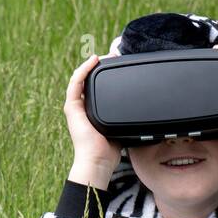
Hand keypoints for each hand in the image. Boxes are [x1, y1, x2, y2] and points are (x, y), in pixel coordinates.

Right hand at [64, 53, 120, 188]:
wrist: (98, 160)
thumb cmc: (110, 150)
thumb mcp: (123, 127)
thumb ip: (128, 116)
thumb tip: (145, 109)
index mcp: (93, 111)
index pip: (98, 88)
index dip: (106, 74)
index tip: (120, 65)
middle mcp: (83, 107)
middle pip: (89, 80)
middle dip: (100, 66)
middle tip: (115, 57)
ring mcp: (75, 106)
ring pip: (81, 78)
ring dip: (92, 64)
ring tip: (105, 56)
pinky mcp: (72, 107)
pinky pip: (75, 83)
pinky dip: (83, 70)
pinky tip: (93, 61)